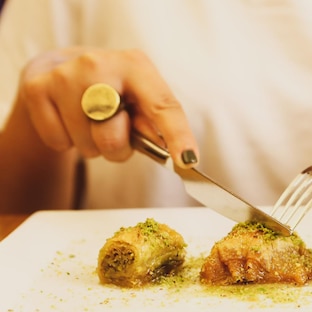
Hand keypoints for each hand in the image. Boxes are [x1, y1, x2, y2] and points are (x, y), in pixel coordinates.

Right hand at [19, 47, 197, 166]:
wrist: (62, 68)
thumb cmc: (113, 92)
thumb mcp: (140, 99)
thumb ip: (156, 123)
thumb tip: (175, 150)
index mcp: (136, 66)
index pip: (163, 106)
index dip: (177, 135)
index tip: (187, 160)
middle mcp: (99, 64)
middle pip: (114, 135)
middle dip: (118, 147)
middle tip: (114, 131)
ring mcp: (65, 76)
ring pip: (87, 144)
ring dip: (92, 145)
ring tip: (91, 121)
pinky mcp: (37, 88)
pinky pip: (59, 143)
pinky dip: (67, 142)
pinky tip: (69, 119)